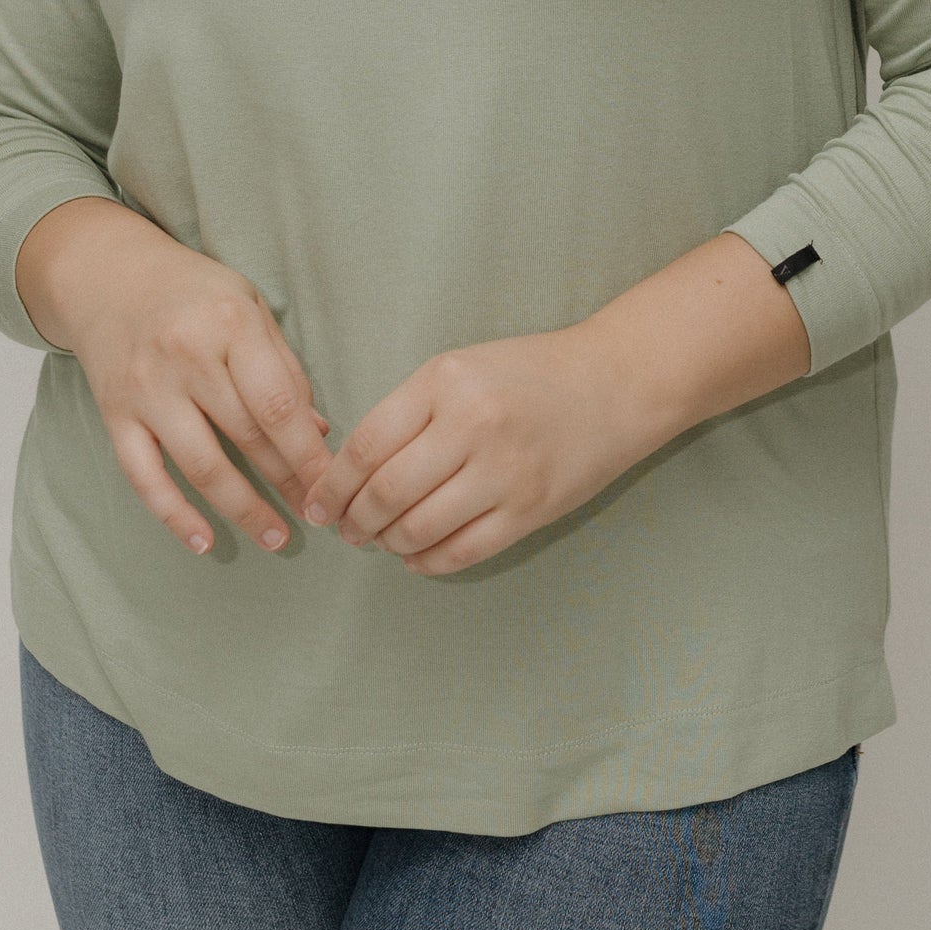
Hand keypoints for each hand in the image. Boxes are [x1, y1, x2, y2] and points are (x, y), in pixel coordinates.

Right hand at [17, 200, 334, 557]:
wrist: (107, 276)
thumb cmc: (192, 292)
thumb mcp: (247, 306)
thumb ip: (283, 367)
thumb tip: (318, 433)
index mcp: (229, 324)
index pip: (279, 404)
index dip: (309, 454)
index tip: (334, 486)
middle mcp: (186, 356)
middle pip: (247, 437)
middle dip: (287, 484)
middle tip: (318, 516)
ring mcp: (147, 389)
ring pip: (201, 466)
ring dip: (243, 510)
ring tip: (276, 537)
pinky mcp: (115, 415)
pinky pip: (145, 477)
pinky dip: (174, 516)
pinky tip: (203, 543)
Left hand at [296, 325, 650, 576]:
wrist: (612, 384)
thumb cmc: (526, 373)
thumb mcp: (460, 367)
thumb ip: (409, 411)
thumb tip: (352, 471)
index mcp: (445, 381)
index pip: (368, 444)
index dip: (333, 483)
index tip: (318, 502)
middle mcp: (472, 425)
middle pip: (388, 492)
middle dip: (355, 520)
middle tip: (346, 529)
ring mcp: (504, 472)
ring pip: (420, 528)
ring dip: (388, 542)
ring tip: (379, 539)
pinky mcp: (530, 510)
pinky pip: (463, 551)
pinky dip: (427, 562)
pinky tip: (415, 556)